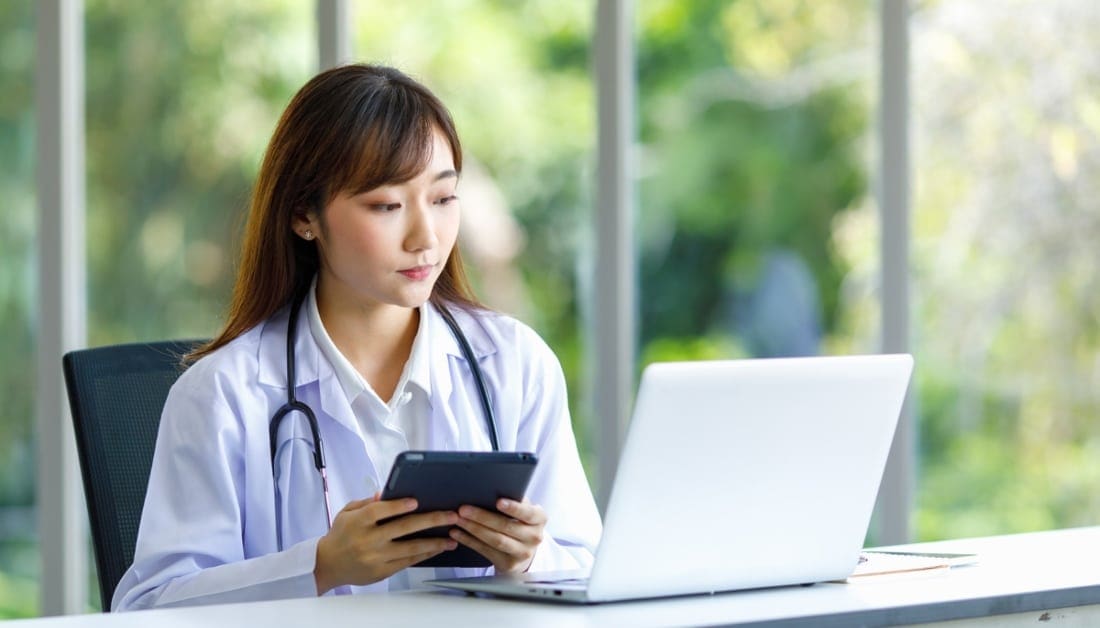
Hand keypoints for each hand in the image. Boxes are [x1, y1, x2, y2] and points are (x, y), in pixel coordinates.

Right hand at [314, 492, 457, 594]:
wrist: (327, 565)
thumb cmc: (340, 535)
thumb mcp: (347, 513)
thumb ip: (367, 503)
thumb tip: (384, 493)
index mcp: (358, 522)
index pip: (379, 511)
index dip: (398, 506)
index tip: (416, 501)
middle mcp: (368, 540)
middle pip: (403, 528)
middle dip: (431, 521)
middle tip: (451, 516)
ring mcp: (376, 557)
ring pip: (410, 548)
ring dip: (435, 542)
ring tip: (452, 538)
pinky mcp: (382, 571)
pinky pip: (408, 562)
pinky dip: (424, 555)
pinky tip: (437, 549)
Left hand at [450, 498, 546, 574]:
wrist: (524, 551)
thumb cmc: (520, 522)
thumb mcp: (523, 511)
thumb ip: (514, 501)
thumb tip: (490, 489)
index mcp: (539, 519)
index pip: (528, 513)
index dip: (514, 508)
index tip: (498, 501)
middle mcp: (534, 537)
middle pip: (506, 526)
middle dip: (482, 517)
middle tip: (464, 509)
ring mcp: (522, 553)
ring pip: (495, 540)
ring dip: (474, 529)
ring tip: (459, 519)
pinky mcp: (508, 564)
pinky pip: (486, 551)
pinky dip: (469, 541)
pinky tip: (458, 533)